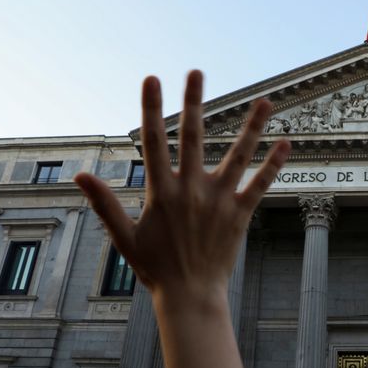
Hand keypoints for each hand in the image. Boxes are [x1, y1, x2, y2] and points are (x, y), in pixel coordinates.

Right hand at [74, 72, 290, 297]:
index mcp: (162, 192)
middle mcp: (192, 190)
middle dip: (194, 102)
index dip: (152, 109)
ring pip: (238, 155)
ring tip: (266, 100)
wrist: (190, 295)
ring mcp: (219, 201)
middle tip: (197, 72)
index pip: (154, 141)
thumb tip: (80, 176)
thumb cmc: (156, 268)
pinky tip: (286, 143)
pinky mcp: (240, 215)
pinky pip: (260, 185)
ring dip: (252, 126)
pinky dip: (274, 165)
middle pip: (194, 137)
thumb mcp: (124, 236)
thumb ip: (105, 203)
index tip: (152, 79)